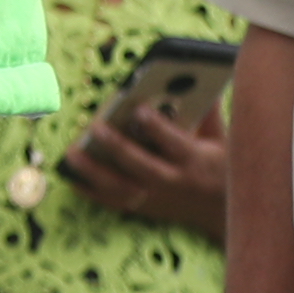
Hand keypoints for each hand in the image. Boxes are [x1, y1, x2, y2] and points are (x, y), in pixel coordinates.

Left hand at [55, 100, 229, 238]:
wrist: (223, 212)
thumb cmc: (222, 167)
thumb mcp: (222, 139)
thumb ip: (207, 112)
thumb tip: (197, 80)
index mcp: (197, 160)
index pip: (175, 144)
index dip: (157, 128)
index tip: (139, 109)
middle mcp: (174, 181)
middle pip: (142, 166)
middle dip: (117, 147)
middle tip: (94, 127)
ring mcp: (156, 197)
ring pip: (121, 188)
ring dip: (94, 171)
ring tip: (71, 153)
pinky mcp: (143, 207)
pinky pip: (112, 201)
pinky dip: (89, 190)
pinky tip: (69, 176)